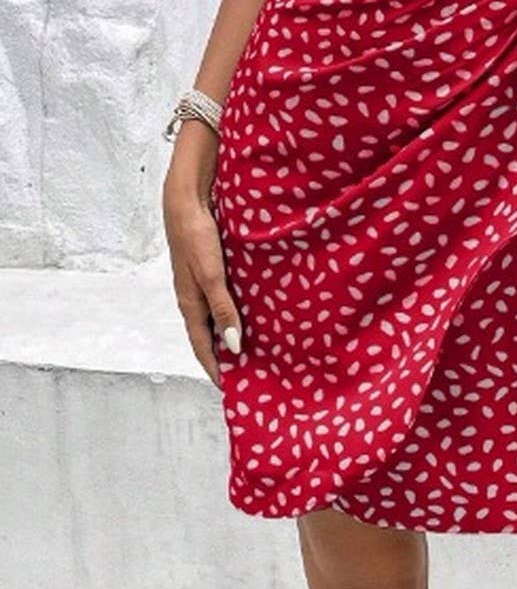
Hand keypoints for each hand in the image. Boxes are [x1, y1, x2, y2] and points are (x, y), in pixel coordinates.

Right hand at [162, 171, 241, 389]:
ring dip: (233, 331)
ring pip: (218, 316)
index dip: (217, 369)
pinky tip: (254, 308)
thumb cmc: (196, 236)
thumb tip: (233, 345)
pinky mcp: (211, 268)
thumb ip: (223, 309)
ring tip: (257, 345)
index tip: (233, 389)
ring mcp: (202, 283)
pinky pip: (224, 297)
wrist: (187, 200)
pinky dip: (236, 309)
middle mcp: (195, 298)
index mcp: (190, 304)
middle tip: (250, 371)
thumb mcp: (211, 276)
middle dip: (226, 354)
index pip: (202, 347)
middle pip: (210, 335)